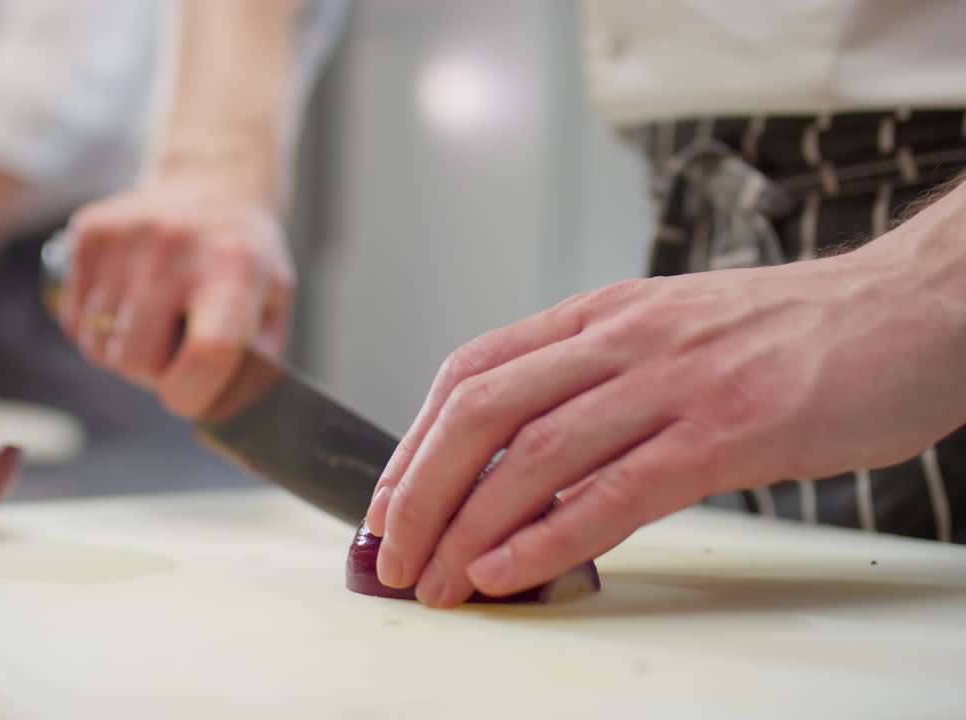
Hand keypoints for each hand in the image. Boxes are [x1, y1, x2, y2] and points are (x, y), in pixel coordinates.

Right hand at [61, 175, 293, 417]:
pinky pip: (75, 318)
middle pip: (135, 360)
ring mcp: (126, 238)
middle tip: (174, 354)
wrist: (214, 182)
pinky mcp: (89, 232)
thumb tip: (224, 427)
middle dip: (152, 375)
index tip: (192, 396)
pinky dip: (96, 327)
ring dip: (124, 352)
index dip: (194, 394)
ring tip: (154, 324)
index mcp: (233, 270)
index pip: (208, 353)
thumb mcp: (273, 306)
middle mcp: (175, 249)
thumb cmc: (246, 259)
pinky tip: (128, 304)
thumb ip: (255, 368)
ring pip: (98, 346)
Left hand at [365, 229, 965, 608]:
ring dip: (471, 526)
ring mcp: (674, 382)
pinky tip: (509, 573)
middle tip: (392, 556)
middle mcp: (623, 339)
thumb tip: (528, 468)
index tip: (385, 503)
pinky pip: (618, 491)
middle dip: (420, 490)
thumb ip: (597, 384)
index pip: (471, 371)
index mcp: (601, 315)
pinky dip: (551, 539)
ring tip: (438, 583)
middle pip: (483, 412)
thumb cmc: (791, 333)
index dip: (413, 442)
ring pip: (537, 455)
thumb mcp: (671, 336)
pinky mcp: (730, 432)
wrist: (909, 309)